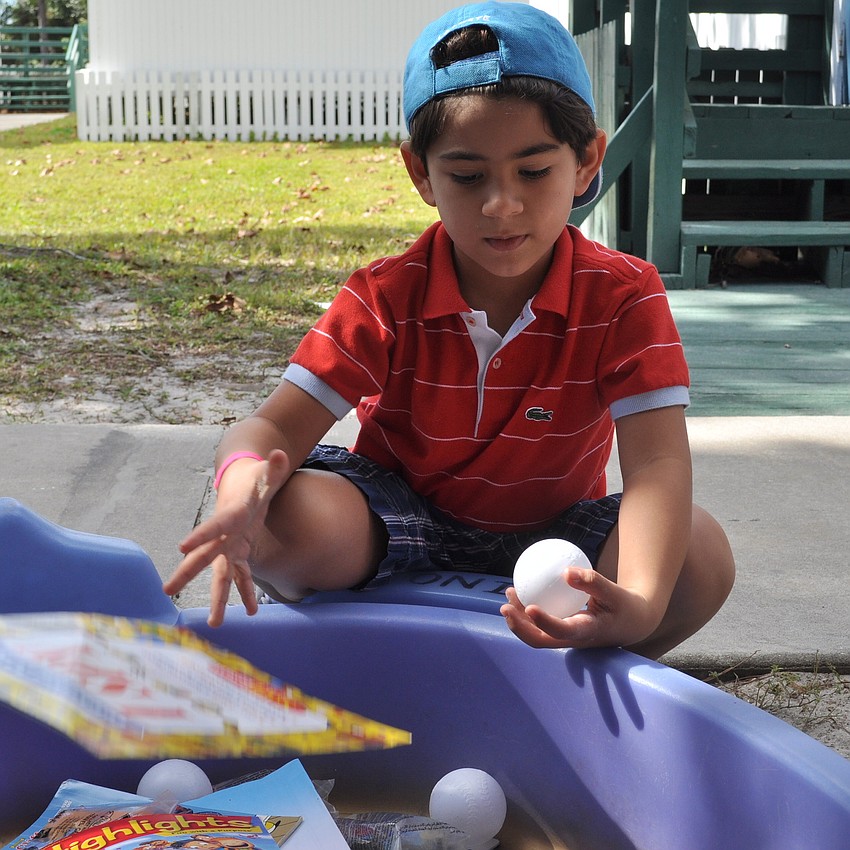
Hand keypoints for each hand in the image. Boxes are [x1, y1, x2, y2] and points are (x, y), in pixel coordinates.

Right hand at [163, 449, 290, 626]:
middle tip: (167, 590)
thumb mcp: (267, 472)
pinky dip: (246, 592)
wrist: (244, 483)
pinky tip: (250, 611)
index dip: (201, 535)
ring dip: (219, 597)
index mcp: (232, 513)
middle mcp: (227, 534)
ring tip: (215, 623)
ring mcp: (231, 545)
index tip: (181, 547)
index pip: (216, 525)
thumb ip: (274, 467)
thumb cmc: (256, 477)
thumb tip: (280, 454)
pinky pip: (241, 576)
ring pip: (221, 574)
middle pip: (205, 556)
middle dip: (187, 573)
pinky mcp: (240, 552)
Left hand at [500, 567, 657, 650]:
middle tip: (504, 607)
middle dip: (519, 628)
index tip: (530, 607)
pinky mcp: (562, 630)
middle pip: (540, 640)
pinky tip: (520, 590)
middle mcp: (572, 640)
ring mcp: (565, 637)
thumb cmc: (623, 605)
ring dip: (518, 618)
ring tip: (508, 594)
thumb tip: (565, 571)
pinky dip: (526, 609)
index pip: (562, 632)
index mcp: (586, 633)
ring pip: (536, 633)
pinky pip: (540, 622)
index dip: (544, 622)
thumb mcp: (614, 592)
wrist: (631, 622)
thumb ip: (592, 582)